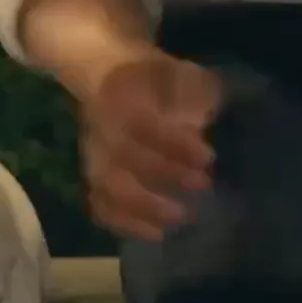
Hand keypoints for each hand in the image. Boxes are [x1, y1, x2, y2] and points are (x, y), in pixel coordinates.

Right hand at [77, 46, 219, 240]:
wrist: (103, 70)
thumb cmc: (149, 75)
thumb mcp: (177, 70)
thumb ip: (193, 93)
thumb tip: (203, 122)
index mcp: (120, 95)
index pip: (143, 125)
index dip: (175, 145)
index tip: (208, 157)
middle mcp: (101, 126)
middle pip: (123, 157)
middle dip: (165, 175)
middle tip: (203, 184)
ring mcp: (93, 152)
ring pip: (106, 185)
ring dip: (143, 207)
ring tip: (179, 218)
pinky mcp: (93, 173)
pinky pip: (100, 204)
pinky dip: (124, 223)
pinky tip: (155, 233)